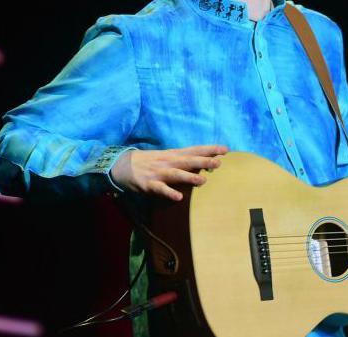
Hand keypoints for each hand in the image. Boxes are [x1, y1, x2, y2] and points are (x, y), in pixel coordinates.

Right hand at [110, 144, 227, 200]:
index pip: (194, 150)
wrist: (122, 165)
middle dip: (203, 161)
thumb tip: (207, 161)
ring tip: (202, 180)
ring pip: (176, 174)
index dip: (209, 149)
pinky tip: (178, 197)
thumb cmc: (150, 162)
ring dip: (189, 177)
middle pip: (188, 161)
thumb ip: (185, 160)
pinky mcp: (149, 184)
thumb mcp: (167, 157)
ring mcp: (158, 173)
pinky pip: (160, 189)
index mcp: (174, 155)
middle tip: (218, 163)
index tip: (225, 149)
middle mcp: (168, 162)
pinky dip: (169, 192)